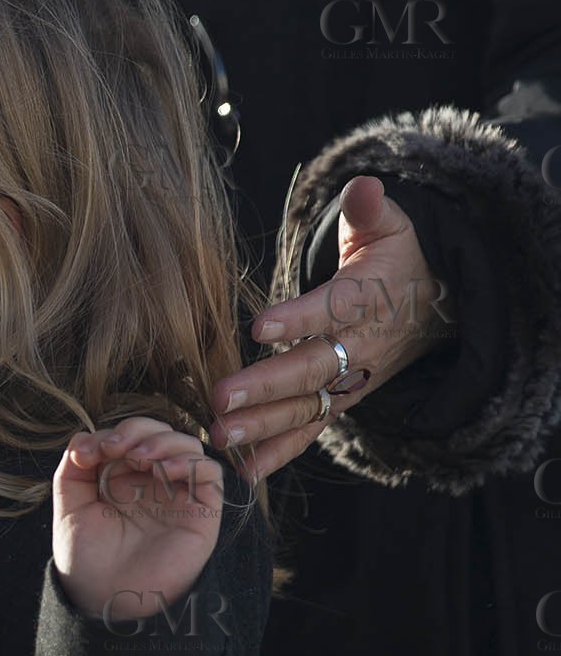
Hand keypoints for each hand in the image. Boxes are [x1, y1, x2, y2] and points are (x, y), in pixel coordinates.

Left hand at [53, 417, 223, 619]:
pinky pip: (209, 473)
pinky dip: (190, 462)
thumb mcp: (69, 507)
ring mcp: (178, 496)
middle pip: (159, 433)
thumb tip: (84, 437)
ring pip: (187, 446)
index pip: (128, 436)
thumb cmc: (87, 559)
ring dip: (162, 442)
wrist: (105, 599)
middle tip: (115, 449)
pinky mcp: (201, 513)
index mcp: (122, 478)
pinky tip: (164, 472)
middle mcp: (153, 483)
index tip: (88, 453)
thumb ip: (73, 469)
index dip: (111, 433)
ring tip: (138, 458)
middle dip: (137, 430)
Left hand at [208, 175, 455, 479]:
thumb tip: (364, 185)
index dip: (297, 318)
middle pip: (311, 368)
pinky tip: (243, 470)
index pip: (331, 308)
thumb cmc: (395, 258)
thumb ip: (371, 211)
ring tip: (218, 438)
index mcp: (367, 298)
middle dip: (265, 386)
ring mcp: (351, 378)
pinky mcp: (342, 400)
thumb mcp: (390, 228)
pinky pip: (310, 430)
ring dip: (262, 426)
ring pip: (307, 406)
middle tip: (218, 398)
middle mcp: (360, 346)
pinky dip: (279, 453)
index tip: (258, 327)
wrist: (436, 305)